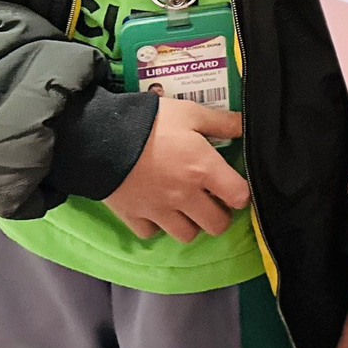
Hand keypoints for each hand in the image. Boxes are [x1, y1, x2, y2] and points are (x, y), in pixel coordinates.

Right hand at [103, 98, 249, 241]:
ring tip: (186, 206)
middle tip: (213, 200)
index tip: (235, 187)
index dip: (242, 193)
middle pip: (217, 225)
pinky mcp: (133, 217)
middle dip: (220, 215)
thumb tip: (246, 126)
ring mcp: (159, 210)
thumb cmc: (151, 121)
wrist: (100, 137)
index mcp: (203, 169)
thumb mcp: (190, 112)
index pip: (239, 197)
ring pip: (187, 235)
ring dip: (191, 223)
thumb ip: (222, 121)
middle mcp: (185, 196)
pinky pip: (151, 233)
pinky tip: (156, 208)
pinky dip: (156, 225)